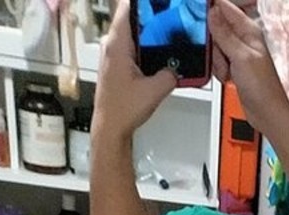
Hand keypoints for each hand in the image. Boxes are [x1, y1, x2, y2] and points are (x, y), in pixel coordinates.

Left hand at [93, 0, 176, 141]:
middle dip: (151, 18)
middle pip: (132, 19)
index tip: (158, 4)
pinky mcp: (116, 63)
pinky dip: (145, 48)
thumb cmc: (121, 110)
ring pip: (133, 33)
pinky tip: (157, 56)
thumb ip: (170, 75)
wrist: (110, 127)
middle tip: (168, 20)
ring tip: (165, 38)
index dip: (143, 3)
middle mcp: (111, 45)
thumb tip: (178, 68)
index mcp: (117, 44)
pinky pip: (132, 46)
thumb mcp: (154, 91)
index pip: (127, 8)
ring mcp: (112, 54)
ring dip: (148, 35)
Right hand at [208, 0, 288, 137]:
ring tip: (227, 70)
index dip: (210, 9)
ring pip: (214, 46)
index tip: (200, 19)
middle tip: (221, 56)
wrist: (267, 115)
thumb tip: (212, 11)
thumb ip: (224, 33)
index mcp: (249, 30)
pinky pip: (217, 60)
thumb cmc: (264, 89)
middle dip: (213, 44)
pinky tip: (227, 77)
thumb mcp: (241, 57)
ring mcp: (238, 52)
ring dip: (216, 60)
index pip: (224, 7)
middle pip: (215, 27)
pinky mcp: (233, 65)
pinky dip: (218, 69)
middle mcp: (243, 38)